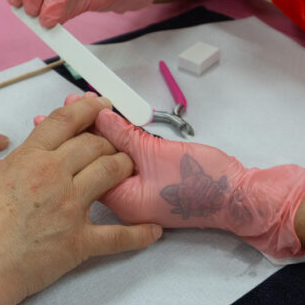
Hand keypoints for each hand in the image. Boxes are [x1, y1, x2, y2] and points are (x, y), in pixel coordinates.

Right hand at [0, 96, 162, 304]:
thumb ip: (19, 165)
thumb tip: (36, 157)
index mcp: (28, 158)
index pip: (66, 121)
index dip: (89, 108)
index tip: (102, 105)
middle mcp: (53, 175)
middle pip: (95, 144)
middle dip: (109, 140)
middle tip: (115, 143)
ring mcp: (70, 207)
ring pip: (112, 172)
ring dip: (125, 167)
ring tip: (129, 170)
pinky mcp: (79, 241)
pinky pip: (119, 235)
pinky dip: (140, 234)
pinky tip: (152, 231)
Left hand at [94, 109, 304, 257]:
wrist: (236, 196)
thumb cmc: (205, 182)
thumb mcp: (157, 152)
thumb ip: (124, 135)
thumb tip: (98, 117)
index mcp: (124, 202)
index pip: (86, 167)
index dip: (76, 134)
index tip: (68, 107)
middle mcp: (126, 202)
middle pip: (93, 165)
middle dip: (84, 132)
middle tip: (74, 102)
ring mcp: (137, 196)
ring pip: (109, 163)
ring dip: (101, 135)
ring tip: (89, 107)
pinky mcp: (149, 187)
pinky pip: (126, 165)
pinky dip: (119, 145)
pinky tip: (112, 125)